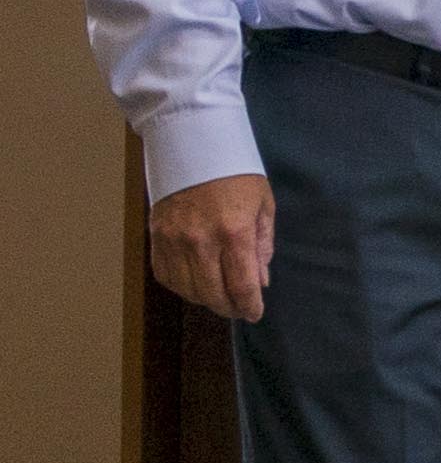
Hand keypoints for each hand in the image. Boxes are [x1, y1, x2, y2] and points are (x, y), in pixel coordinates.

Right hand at [146, 176, 275, 325]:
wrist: (193, 148)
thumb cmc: (236, 174)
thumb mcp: (263, 205)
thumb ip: (262, 245)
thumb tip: (260, 281)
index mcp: (234, 231)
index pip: (241, 285)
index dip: (249, 306)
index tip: (254, 314)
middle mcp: (201, 241)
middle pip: (212, 294)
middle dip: (229, 308)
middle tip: (239, 309)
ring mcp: (174, 241)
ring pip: (187, 290)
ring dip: (205, 300)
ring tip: (220, 298)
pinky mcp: (156, 238)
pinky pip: (166, 276)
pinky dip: (181, 286)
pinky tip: (195, 284)